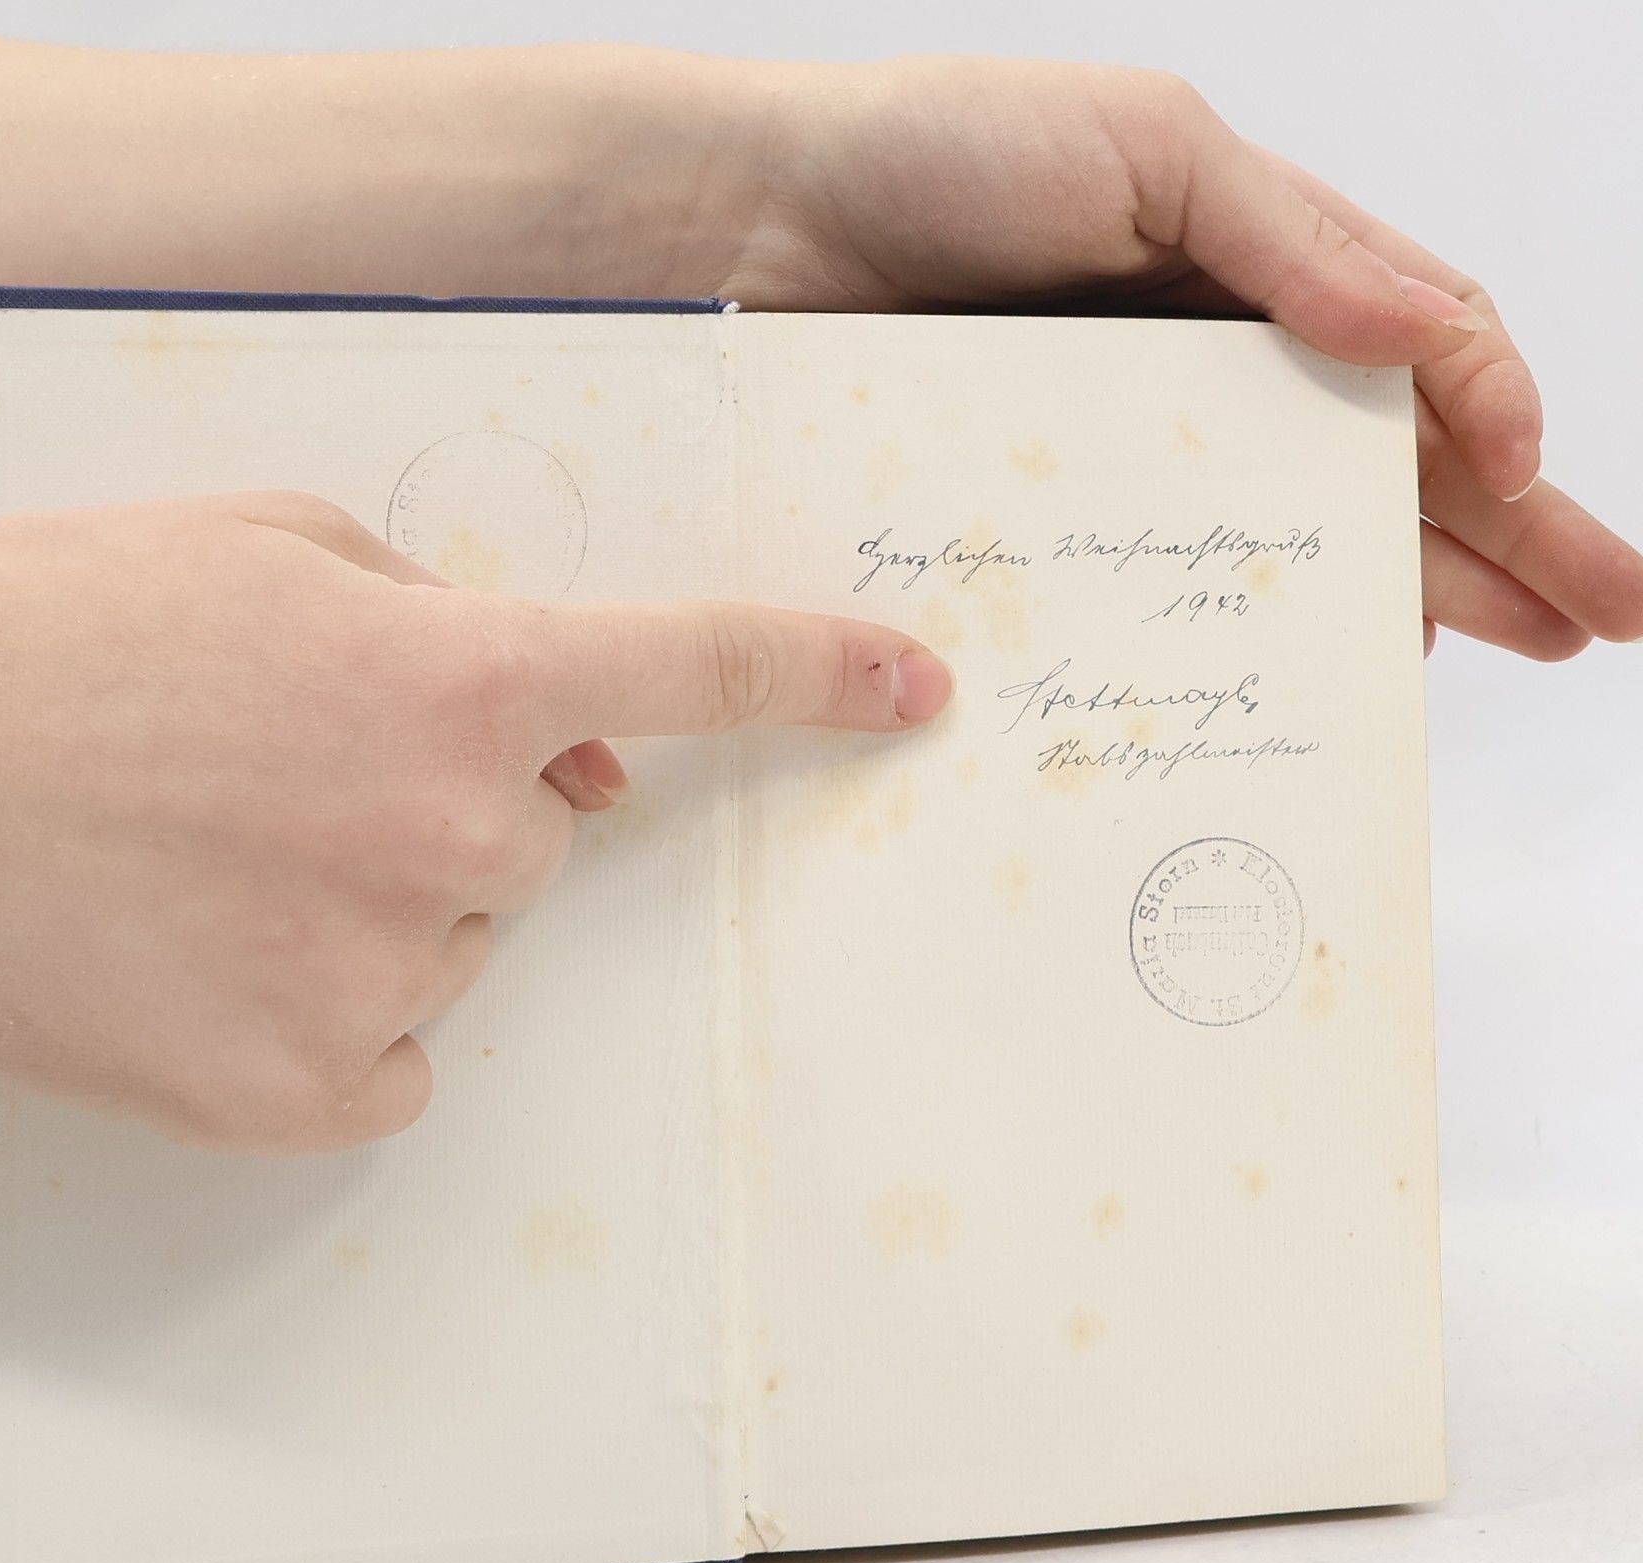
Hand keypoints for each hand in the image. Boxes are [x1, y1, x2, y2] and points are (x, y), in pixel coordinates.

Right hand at [0, 495, 949, 1150]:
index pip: (687, 670)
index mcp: (452, 680)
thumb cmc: (41, 630)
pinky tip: (206, 965)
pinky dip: (325, 1025)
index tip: (914, 690)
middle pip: (536, 847)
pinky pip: (387, 1063)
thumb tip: (546, 735)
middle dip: (450, 811)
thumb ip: (429, 612)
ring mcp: (381, 977)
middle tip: (288, 782)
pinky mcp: (298, 1094)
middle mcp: (449, 837)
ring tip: (202, 862)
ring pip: (447, 949)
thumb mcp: (256, 546)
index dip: (811, 673)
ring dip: (367, 911)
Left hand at [723, 58, 1642, 659]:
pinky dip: (1238, 621)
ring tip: (1503, 652)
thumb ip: (1291, 240)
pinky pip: (1157, 585)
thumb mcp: (1145, 152)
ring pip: (1292, 531)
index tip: (1540, 501)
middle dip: (1513, 534)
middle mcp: (1204, 369)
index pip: (1420, 353)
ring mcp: (1128, 454)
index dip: (1498, 427)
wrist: (755, 230)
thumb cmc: (934, 155)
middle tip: (1602, 620)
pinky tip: (1316, 659)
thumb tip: (1430, 337)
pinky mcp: (1043, 520)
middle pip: (1388, 461)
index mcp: (1250, 268)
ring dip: (1408, 590)